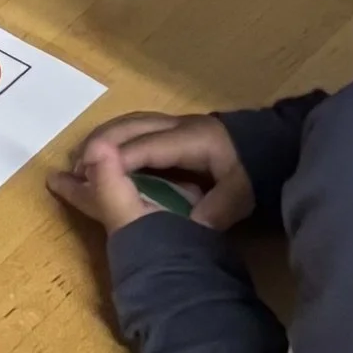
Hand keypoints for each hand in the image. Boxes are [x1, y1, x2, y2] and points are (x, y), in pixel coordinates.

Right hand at [49, 113, 252, 233]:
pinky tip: (103, 157)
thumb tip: (189, 229)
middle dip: (99, 147)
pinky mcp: (174, 129)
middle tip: (75, 172)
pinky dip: (114, 140)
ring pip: (128, 124)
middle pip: (128, 128)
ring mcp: (175, 124)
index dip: (115, 160)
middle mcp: (177, 126)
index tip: (88, 175)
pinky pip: (136, 128)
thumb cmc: (257, 168)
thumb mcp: (242, 192)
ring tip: (81, 164)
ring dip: (102, 141)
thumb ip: (217, 210)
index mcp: (191, 139)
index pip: (144, 148)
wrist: (277, 143)